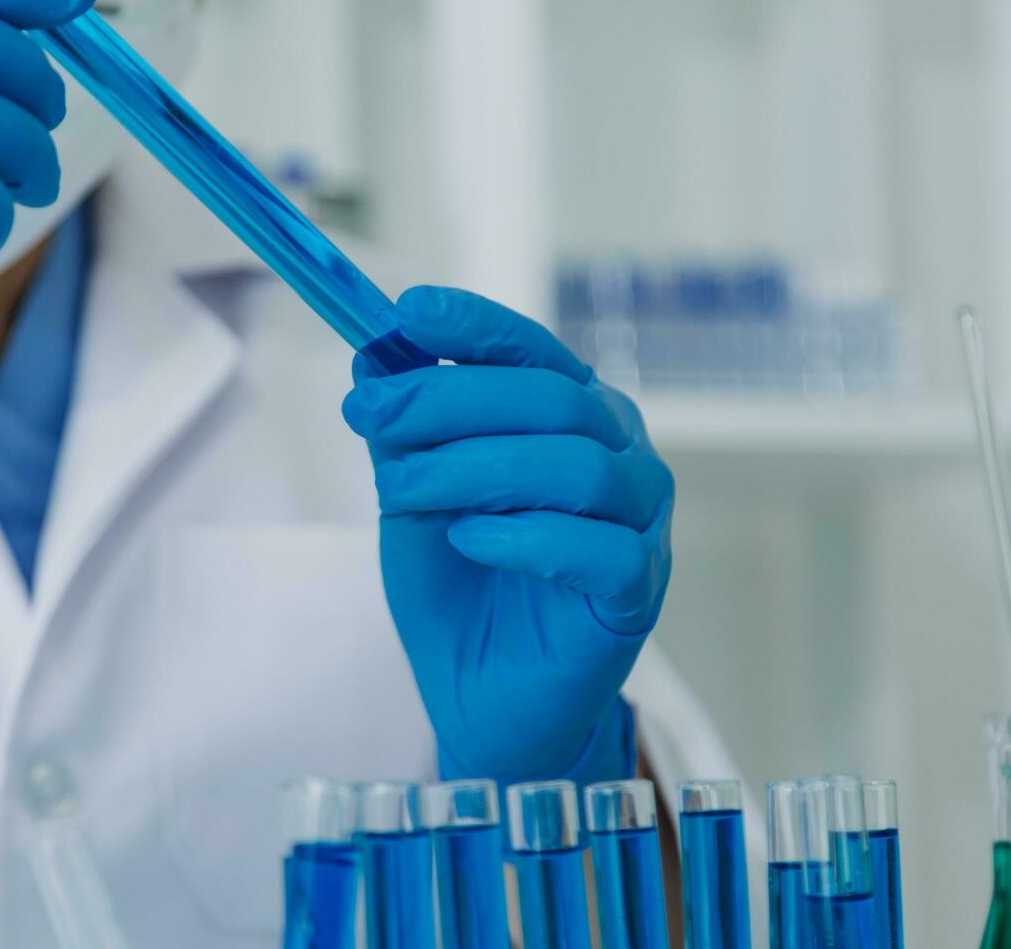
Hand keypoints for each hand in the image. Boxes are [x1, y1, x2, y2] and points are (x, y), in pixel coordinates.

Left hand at [343, 287, 674, 785]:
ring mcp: (639, 524)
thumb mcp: (413, 499)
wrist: (478, 700)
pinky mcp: (637, 591)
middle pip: (553, 399)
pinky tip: (467, 541)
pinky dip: (524, 536)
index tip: (408, 311)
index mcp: (571, 419)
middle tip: (371, 413)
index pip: (534, 352)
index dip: (476, 325)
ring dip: (477, 467)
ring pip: (580, 467)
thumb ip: (404, 434)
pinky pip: (600, 549)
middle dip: (450, 398)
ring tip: (401, 491)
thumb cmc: (459, 590)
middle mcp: (618, 457)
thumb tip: (373, 356)